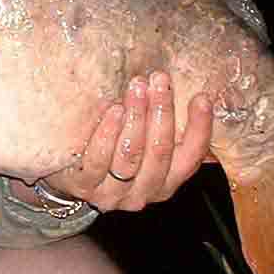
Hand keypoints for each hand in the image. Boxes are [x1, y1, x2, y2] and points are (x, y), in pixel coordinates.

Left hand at [43, 72, 212, 212]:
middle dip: (162, 112)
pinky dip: (108, 133)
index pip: (191, 157)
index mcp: (166, 180)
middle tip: (160, 80)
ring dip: (137, 117)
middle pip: (160, 152)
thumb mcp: (145, 142)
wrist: (71, 174)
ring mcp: (114, 193)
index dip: (200, 128)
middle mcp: (144, 191)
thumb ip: (165, 125)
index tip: (201, 98)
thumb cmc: (115, 149)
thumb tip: (190, 91)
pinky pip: (99, 160)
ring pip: (131, 155)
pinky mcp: (85, 186)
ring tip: (137, 88)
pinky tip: (114, 111)